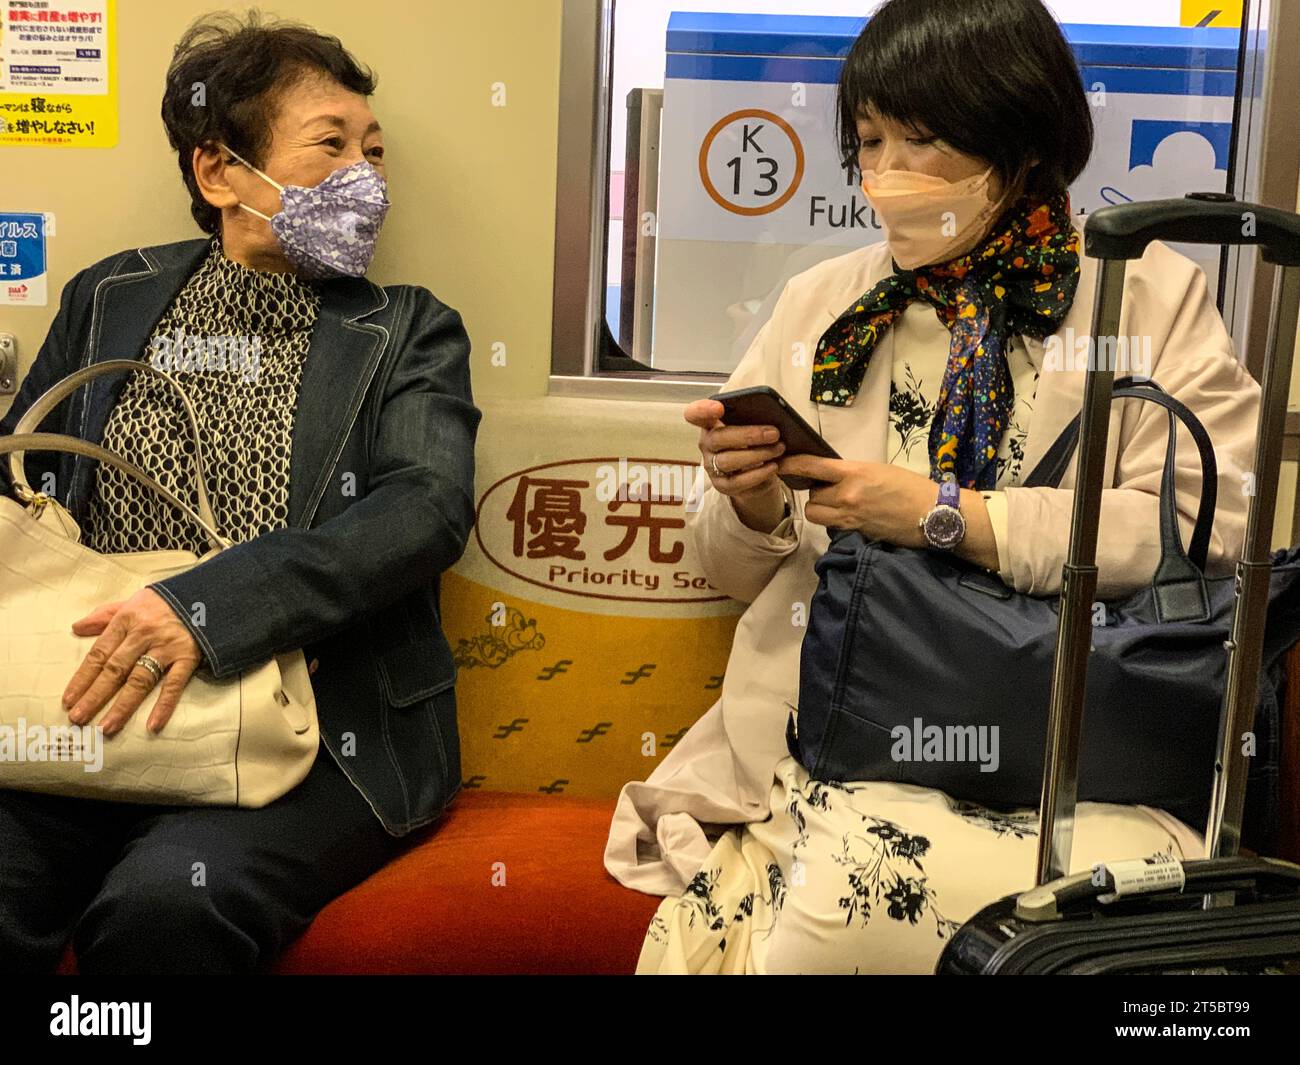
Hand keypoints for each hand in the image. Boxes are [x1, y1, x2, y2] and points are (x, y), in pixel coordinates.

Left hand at [63, 589, 202, 736]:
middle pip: (115, 670)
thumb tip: (77, 627)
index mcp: (127, 620)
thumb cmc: (166, 600)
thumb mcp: (133, 600)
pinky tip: (153, 724)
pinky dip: (164, 705)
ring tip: (107, 727)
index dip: (82, 678)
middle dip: (94, 696)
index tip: (69, 699)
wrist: (209, 593)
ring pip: (140, 680)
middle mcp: (144, 635)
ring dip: (122, 706)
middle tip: (78, 718)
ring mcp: (167, 647)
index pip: (99, 653)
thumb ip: (105, 615)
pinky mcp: (188, 657)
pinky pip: (174, 684)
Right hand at [685, 398, 786, 532]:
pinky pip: (738, 481)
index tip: (719, 407)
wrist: (754, 472)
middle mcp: (707, 444)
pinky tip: (773, 466)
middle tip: (774, 433)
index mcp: (710, 423)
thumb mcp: (751, 426)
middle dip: (748, 435)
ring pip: (728, 461)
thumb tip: (772, 415)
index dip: (703, 410)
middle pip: (718, 438)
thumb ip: (753, 417)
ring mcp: (712, 466)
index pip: (696, 414)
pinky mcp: (722, 485)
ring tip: (778, 449)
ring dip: (757, 454)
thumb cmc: (751, 441)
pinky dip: (758, 474)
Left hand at [776, 455, 932, 544]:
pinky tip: (847, 516)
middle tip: (829, 488)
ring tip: (835, 504)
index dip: (792, 465)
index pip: (812, 467)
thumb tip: (830, 476)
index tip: (781, 465)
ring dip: (819, 508)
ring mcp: (850, 516)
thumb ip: (851, 473)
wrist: (933, 514)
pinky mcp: (855, 533)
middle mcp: (848, 494)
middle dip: (816, 491)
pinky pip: (830, 526)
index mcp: (855, 472)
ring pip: (815, 513)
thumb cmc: (910, 488)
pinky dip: (832, 520)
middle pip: (811, 494)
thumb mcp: (878, 470)